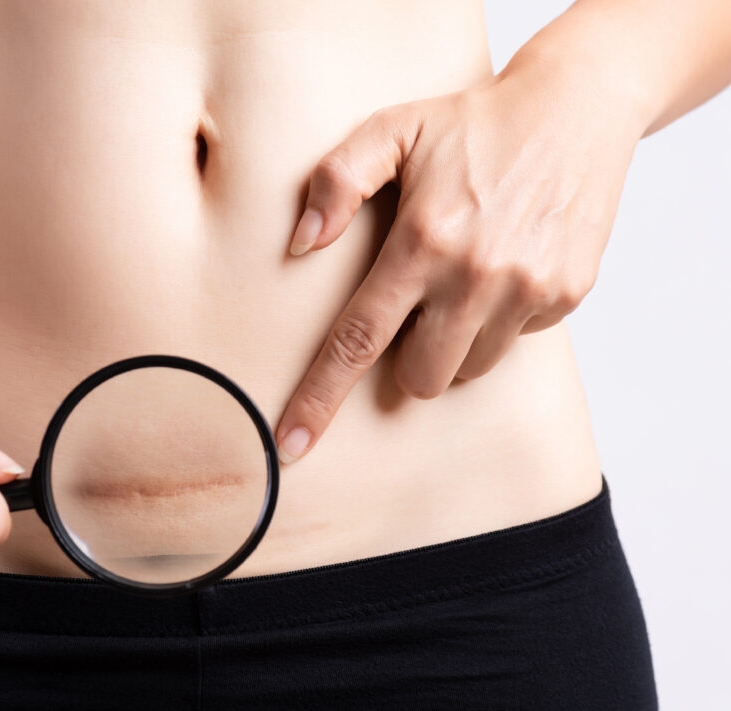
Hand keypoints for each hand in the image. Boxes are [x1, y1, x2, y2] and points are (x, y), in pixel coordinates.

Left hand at [276, 65, 639, 462]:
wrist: (576, 107)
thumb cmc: (473, 123)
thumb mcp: (393, 129)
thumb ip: (337, 180)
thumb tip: (301, 244)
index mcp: (421, 241)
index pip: (357, 340)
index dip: (319, 398)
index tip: (291, 446)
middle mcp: (475, 275)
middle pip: (421, 378)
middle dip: (409, 358)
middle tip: (418, 306)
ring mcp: (527, 289)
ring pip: (470, 369)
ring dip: (456, 341)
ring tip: (465, 278)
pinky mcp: (567, 294)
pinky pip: (517, 340)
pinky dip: (502, 317)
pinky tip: (506, 264)